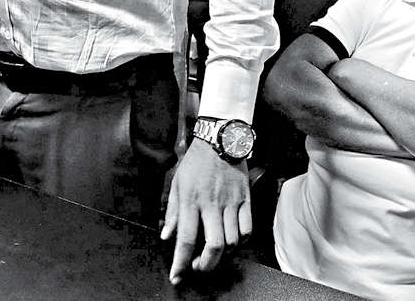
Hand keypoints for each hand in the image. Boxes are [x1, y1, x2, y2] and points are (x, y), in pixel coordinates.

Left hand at [161, 141, 250, 284]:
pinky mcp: (245, 198)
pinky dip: (241, 239)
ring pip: (232, 240)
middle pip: (214, 245)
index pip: (186, 238)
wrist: (219, 140)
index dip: (181, 262)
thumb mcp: (176, 184)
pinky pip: (248, 228)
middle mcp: (211, 204)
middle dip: (206, 264)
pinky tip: (233, 238)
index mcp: (191, 200)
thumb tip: (166, 236)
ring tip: (214, 251)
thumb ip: (172, 213)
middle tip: (199, 266)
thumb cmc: (195, 162)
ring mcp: (231, 201)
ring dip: (223, 253)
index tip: (177, 275)